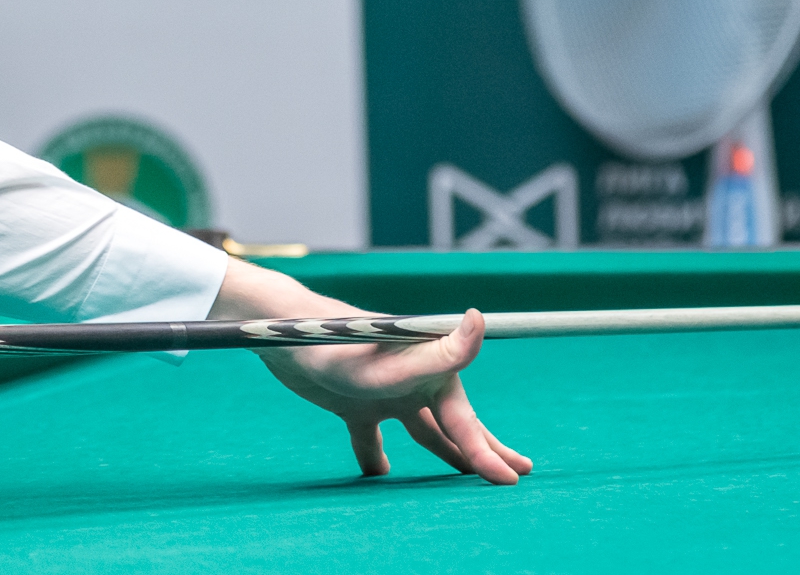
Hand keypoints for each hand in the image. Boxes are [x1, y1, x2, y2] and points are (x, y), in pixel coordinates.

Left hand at [212, 258, 531, 483]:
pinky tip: (379, 474)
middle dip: (483, 449)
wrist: (285, 338)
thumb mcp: (394, 362)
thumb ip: (439, 353)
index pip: (465, 423)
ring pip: (422, 431)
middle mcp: (412, 382)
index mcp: (430, 372)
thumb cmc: (343, 347)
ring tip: (463, 474)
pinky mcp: (354, 403)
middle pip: (454, 426)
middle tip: (514, 474)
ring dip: (444, 452)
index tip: (512, 480)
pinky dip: (376, 457)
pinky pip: (371, 437)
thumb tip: (479, 319)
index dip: (489, 454)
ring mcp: (384, 393)